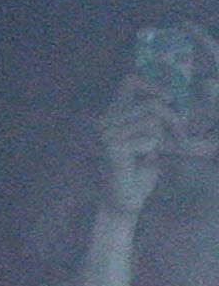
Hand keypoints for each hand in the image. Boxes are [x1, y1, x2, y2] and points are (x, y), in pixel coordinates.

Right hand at [96, 75, 173, 216]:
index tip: (170, 99)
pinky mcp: (113, 147)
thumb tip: (178, 97)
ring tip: (154, 153)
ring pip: (152, 120)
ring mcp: (106, 134)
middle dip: (173, 118)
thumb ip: (158, 119)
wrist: (123, 203)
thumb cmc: (139, 173)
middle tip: (180, 136)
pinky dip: (154, 151)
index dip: (154, 85)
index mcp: (112, 116)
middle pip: (151, 103)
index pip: (130, 82)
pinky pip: (150, 138)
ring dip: (163, 137)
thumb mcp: (152, 139)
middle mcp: (105, 121)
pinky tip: (141, 162)